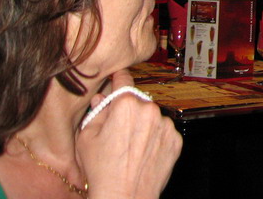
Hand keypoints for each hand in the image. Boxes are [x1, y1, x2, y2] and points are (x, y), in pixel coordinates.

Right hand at [76, 70, 181, 198]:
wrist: (124, 198)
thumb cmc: (101, 171)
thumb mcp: (86, 138)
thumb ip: (95, 112)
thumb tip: (102, 97)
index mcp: (125, 104)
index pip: (123, 79)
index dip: (118, 78)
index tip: (117, 77)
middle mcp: (150, 108)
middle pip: (138, 100)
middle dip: (128, 110)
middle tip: (118, 130)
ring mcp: (165, 124)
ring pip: (152, 116)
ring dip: (144, 124)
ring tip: (131, 147)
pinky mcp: (176, 139)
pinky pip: (164, 131)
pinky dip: (155, 138)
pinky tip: (143, 153)